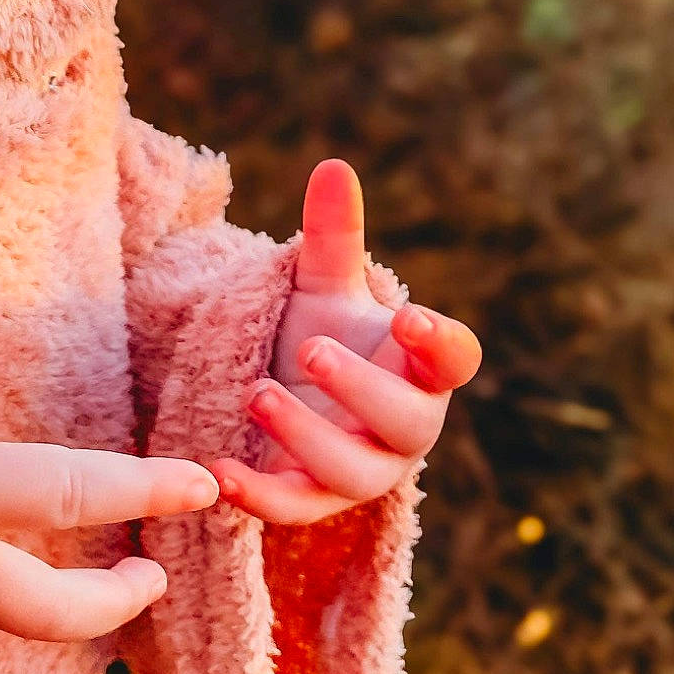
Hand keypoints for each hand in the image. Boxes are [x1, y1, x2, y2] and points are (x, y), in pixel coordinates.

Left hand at [216, 161, 481, 526]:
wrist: (290, 389)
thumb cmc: (326, 331)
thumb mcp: (324, 284)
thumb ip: (333, 234)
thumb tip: (333, 166)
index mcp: (422, 366)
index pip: (454, 358)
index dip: (439, 342)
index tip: (409, 317)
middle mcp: (404, 424)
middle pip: (406, 420)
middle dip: (362, 388)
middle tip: (313, 350)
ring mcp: (362, 467)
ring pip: (352, 471)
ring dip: (307, 439)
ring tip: (259, 394)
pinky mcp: (313, 498)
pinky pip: (295, 507)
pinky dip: (260, 496)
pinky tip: (219, 471)